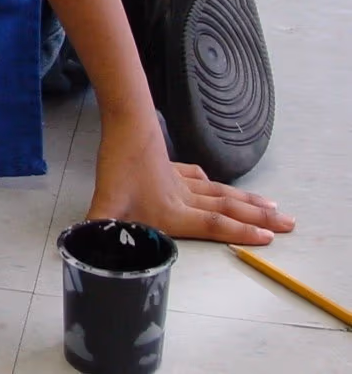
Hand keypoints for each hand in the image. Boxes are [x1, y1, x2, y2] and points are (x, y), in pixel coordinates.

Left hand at [87, 118, 294, 244]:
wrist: (126, 125)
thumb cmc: (117, 168)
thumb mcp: (104, 207)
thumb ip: (97, 233)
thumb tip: (84, 250)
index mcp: (173, 212)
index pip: (214, 225)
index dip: (241, 233)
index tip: (270, 239)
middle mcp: (183, 197)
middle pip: (229, 209)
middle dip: (261, 218)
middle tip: (291, 223)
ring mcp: (179, 180)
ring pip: (220, 192)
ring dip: (248, 200)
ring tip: (273, 205)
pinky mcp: (170, 165)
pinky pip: (197, 176)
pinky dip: (211, 181)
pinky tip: (213, 181)